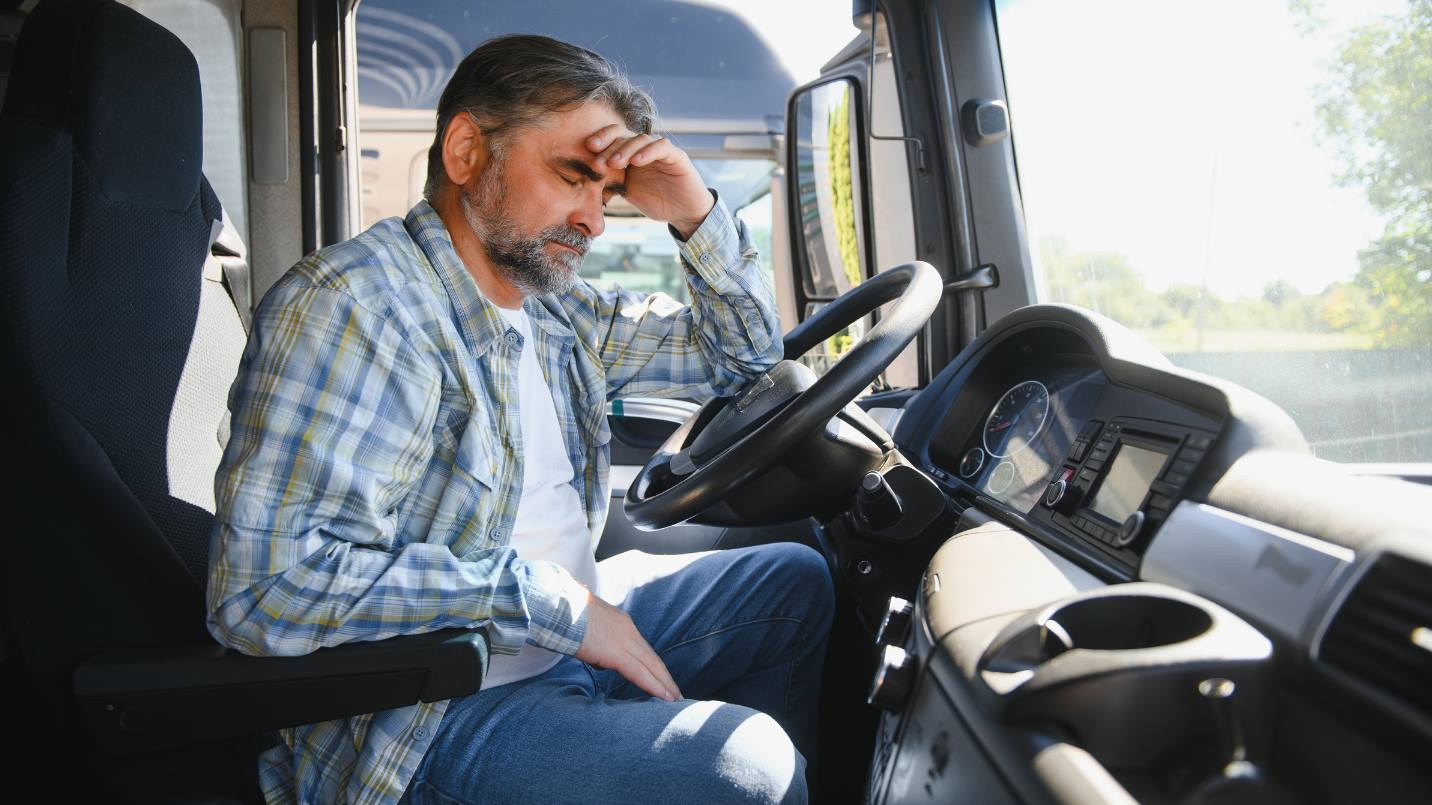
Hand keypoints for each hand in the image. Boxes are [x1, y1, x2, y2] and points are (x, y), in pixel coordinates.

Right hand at [574, 590, 683, 701]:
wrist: (558, 605)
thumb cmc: (564, 615)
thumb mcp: (587, 626)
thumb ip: (597, 640)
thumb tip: (599, 656)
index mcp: (621, 622)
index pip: (643, 648)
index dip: (654, 665)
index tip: (662, 677)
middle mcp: (627, 630)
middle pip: (652, 658)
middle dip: (664, 677)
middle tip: (676, 693)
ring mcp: (623, 639)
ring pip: (651, 666)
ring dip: (664, 684)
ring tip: (675, 699)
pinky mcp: (615, 651)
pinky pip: (639, 672)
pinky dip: (654, 685)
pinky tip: (664, 697)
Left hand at [586, 124, 714, 238]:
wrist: (684, 213)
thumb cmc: (657, 202)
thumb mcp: (628, 192)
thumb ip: (611, 182)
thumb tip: (584, 180)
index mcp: (630, 154)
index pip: (613, 138)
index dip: (601, 140)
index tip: (587, 151)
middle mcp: (644, 149)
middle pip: (624, 136)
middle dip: (609, 147)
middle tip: (597, 161)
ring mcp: (660, 151)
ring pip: (641, 139)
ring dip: (626, 150)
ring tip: (614, 164)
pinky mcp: (677, 156)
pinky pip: (661, 147)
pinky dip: (648, 152)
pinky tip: (637, 162)